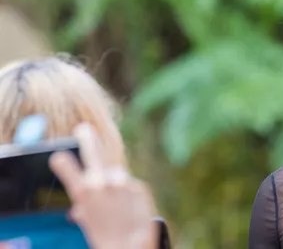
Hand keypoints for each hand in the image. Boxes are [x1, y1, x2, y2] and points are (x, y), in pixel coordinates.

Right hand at [49, 123, 157, 248]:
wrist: (132, 245)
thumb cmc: (107, 240)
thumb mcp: (89, 224)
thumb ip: (85, 210)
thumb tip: (78, 211)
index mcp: (84, 192)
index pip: (69, 168)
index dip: (63, 162)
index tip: (59, 156)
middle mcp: (103, 183)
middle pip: (94, 154)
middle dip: (88, 140)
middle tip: (84, 129)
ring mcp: (123, 183)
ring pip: (116, 175)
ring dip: (114, 183)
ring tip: (116, 204)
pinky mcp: (139, 186)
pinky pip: (130, 187)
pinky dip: (128, 195)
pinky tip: (129, 209)